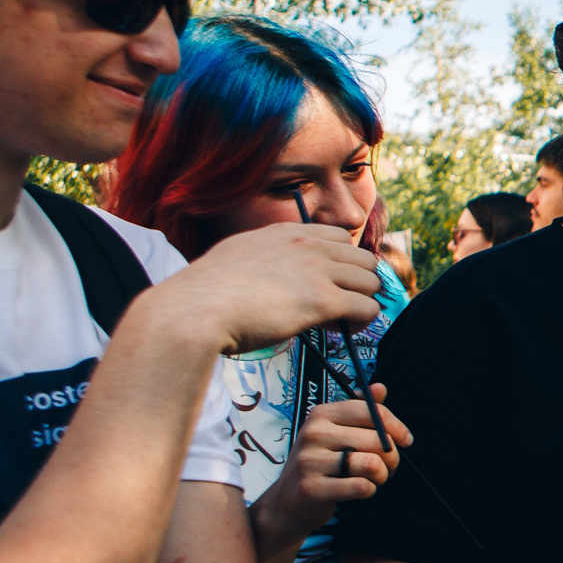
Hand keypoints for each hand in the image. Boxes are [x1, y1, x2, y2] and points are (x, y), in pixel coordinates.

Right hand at [145, 224, 380, 355]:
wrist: (190, 313)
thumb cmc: (204, 295)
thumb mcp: (236, 256)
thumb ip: (265, 258)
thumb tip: (279, 278)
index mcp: (285, 232)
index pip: (340, 238)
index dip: (341, 265)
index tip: (329, 285)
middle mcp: (306, 245)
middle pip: (364, 260)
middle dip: (357, 285)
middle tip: (338, 307)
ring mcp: (316, 270)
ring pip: (371, 282)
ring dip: (361, 303)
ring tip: (339, 321)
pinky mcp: (322, 300)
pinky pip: (368, 308)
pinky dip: (362, 321)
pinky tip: (340, 330)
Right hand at [251, 384, 413, 552]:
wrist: (286, 502)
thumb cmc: (319, 463)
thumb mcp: (335, 432)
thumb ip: (360, 410)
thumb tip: (380, 388)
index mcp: (321, 415)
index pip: (372, 411)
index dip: (396, 427)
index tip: (406, 440)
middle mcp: (313, 434)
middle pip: (377, 440)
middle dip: (392, 458)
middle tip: (388, 467)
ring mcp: (309, 461)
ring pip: (372, 464)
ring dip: (382, 475)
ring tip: (375, 478)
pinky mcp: (311, 488)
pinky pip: (361, 487)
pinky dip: (369, 490)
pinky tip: (360, 489)